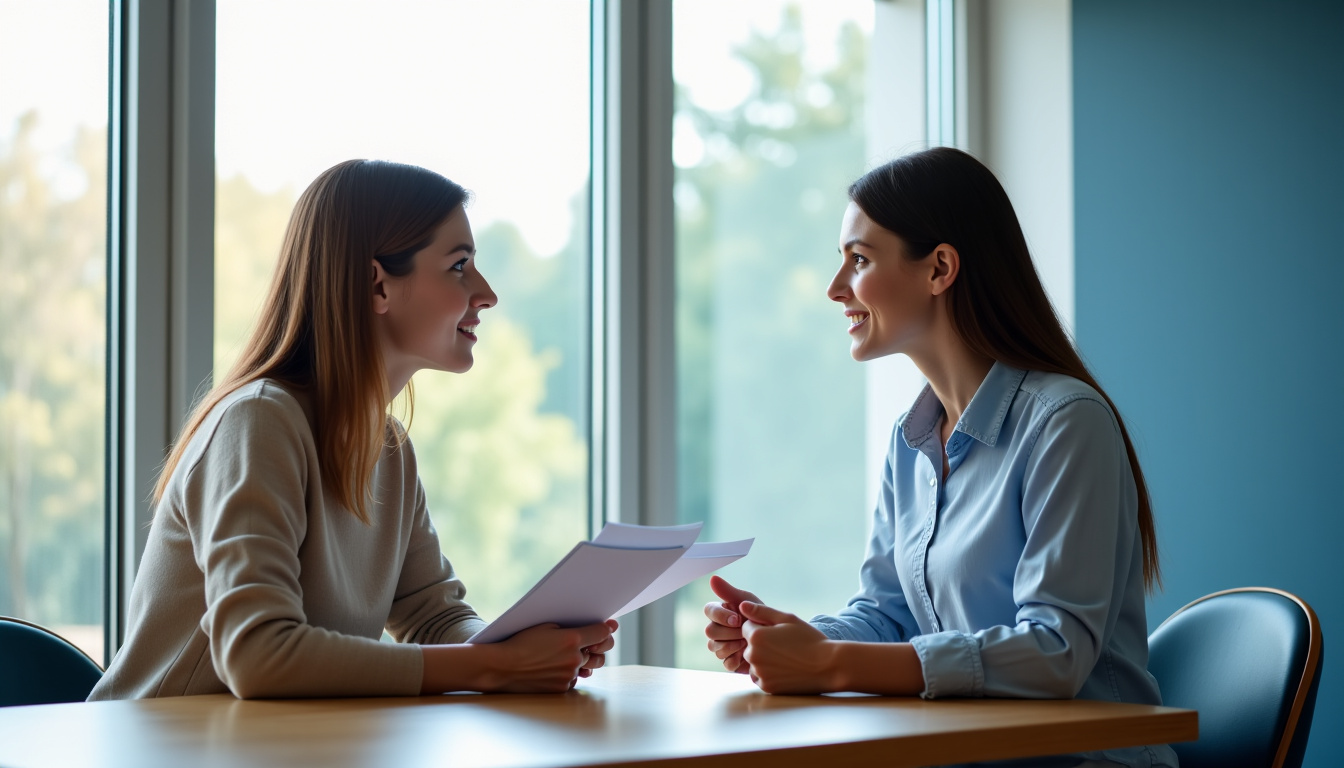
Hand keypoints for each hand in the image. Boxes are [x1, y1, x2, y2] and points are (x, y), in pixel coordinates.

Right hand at [494, 621, 615, 692]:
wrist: (502, 667)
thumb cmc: (521, 642)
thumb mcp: (545, 626)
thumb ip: (570, 627)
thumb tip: (589, 628)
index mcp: (572, 639)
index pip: (602, 633)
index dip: (607, 629)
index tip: (609, 626)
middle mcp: (574, 658)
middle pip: (601, 653)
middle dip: (599, 646)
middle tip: (594, 642)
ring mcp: (569, 675)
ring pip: (588, 667)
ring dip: (585, 661)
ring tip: (574, 655)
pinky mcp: (562, 687)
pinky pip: (574, 679)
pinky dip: (570, 672)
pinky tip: (557, 666)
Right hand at [704, 575, 761, 673]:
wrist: (778, 638)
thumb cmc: (761, 616)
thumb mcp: (748, 601)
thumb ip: (729, 591)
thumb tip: (712, 578)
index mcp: (720, 612)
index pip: (709, 610)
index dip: (721, 615)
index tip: (737, 619)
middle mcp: (717, 629)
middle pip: (710, 631)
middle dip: (729, 632)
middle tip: (745, 632)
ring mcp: (721, 646)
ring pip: (714, 647)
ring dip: (732, 645)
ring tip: (747, 643)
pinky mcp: (730, 661)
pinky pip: (725, 663)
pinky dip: (736, 659)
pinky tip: (746, 654)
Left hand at [739, 601, 835, 694]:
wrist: (828, 666)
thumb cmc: (809, 639)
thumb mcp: (787, 619)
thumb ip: (762, 611)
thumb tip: (741, 606)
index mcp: (757, 636)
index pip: (746, 627)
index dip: (762, 627)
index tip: (779, 632)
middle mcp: (753, 656)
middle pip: (749, 646)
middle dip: (761, 644)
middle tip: (785, 645)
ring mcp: (759, 673)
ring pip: (754, 663)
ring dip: (763, 660)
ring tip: (786, 658)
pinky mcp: (767, 687)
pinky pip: (760, 677)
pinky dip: (768, 674)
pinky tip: (785, 669)